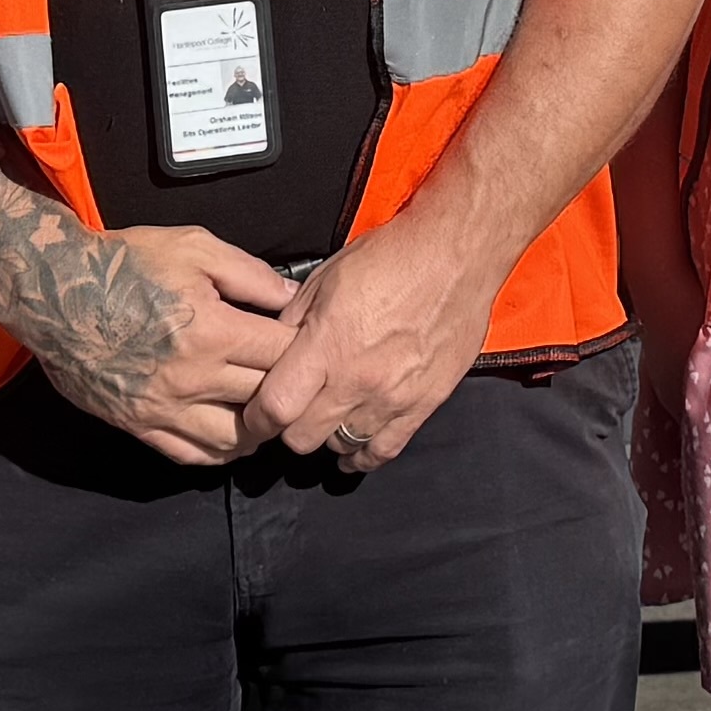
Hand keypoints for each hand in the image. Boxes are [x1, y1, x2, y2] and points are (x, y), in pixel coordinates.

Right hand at [40, 221, 303, 464]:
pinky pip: (189, 454)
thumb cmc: (127, 263)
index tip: (310, 343)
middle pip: (264, 399)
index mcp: (212, 331)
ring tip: (266, 411)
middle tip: (299, 381)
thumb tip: (293, 299)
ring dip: (258, 430)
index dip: (305, 349)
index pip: (282, 356)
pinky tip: (230, 434)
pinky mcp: (138, 424)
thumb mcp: (194, 247)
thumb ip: (251, 274)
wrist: (57, 290)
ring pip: (232, 440)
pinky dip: (217, 451)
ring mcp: (163, 407)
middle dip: (289, 391)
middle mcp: (191, 377)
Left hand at [246, 211, 493, 468]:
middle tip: (292, 413)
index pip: (275, 409)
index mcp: (327, 345)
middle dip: (289, 429)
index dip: (257, 419)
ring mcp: (393, 397)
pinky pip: (385, 450)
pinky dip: (364, 455)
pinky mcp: (424, 404)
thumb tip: (272, 351)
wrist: (455, 255)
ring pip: (342, 447)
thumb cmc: (391, 258)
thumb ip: (293, 322)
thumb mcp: (324, 278)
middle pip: (303, 438)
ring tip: (326, 420)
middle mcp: (357, 380)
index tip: (255, 416)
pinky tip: (353, 450)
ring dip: (328, 436)